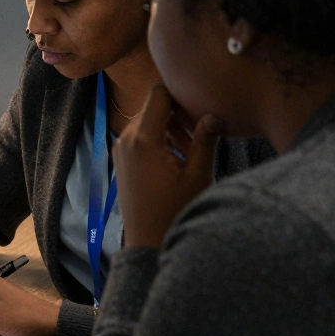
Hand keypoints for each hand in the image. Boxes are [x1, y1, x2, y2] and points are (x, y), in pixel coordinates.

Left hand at [114, 85, 222, 248]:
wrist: (148, 241)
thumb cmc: (174, 210)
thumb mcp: (197, 175)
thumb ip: (204, 140)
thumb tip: (214, 113)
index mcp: (142, 139)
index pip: (159, 94)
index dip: (180, 97)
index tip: (198, 114)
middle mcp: (125, 139)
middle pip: (153, 106)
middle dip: (176, 114)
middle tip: (197, 133)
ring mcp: (120, 149)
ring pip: (147, 120)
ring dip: (168, 127)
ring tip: (189, 149)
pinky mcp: (121, 159)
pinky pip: (139, 136)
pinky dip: (158, 138)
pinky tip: (176, 158)